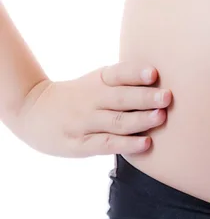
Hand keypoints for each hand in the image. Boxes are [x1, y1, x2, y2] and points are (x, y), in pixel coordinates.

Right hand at [7, 62, 171, 156]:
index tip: (154, 73)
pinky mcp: (80, 144)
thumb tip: (167, 81)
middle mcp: (93, 99)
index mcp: (101, 80)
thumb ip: (128, 80)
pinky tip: (146, 144)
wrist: (33, 110)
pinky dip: (126, 144)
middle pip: (121, 98)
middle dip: (146, 97)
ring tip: (161, 117)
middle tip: (167, 97)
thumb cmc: (82, 95)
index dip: (136, 73)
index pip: (119, 73)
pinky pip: (106, 144)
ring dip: (140, 120)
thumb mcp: (99, 80)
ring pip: (116, 122)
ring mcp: (85, 122)